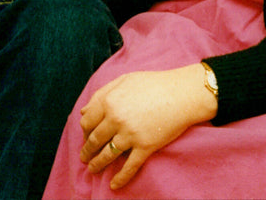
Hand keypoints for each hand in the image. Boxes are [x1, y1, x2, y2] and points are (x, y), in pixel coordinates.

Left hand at [79, 64, 216, 189]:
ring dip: (97, 165)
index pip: (87, 122)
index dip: (84, 131)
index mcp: (109, 101)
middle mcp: (116, 119)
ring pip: (107, 155)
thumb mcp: (125, 80)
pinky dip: (120, 178)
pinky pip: (129, 167)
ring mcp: (130, 135)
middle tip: (85, 157)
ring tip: (92, 169)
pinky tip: (114, 185)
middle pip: (94, 140)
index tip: (86, 136)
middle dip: (87, 150)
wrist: (182, 94)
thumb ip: (102, 94)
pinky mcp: (145, 147)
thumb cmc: (154, 84)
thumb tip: (83, 111)